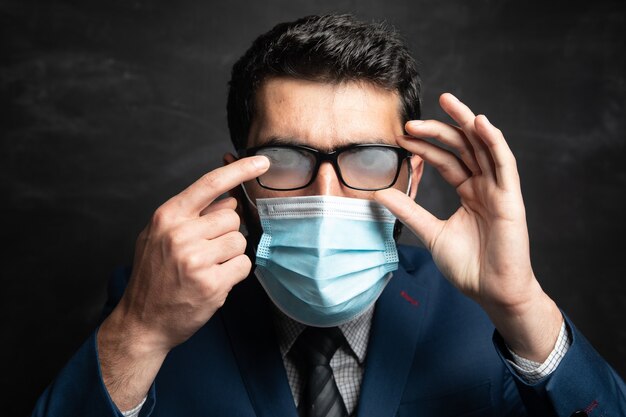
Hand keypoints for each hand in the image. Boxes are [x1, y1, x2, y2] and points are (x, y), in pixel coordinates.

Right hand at [97, 155, 268, 408]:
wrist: (142, 321)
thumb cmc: (153, 277)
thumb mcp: (158, 236)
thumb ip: (190, 215)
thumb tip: (229, 198)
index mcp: (168, 217)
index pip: (210, 184)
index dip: (239, 170)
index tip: (262, 162)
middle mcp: (181, 234)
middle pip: (232, 216)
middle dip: (226, 232)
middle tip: (206, 250)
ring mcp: (196, 259)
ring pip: (239, 241)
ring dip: (230, 254)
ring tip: (207, 267)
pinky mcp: (212, 283)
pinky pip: (243, 265)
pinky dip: (234, 273)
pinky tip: (214, 281)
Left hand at [375, 93, 561, 360]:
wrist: (491, 292)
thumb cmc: (468, 266)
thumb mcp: (431, 232)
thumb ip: (409, 210)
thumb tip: (379, 193)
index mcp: (469, 192)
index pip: (446, 160)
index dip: (425, 147)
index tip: (401, 138)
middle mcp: (485, 186)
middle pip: (463, 147)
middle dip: (440, 130)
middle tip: (412, 121)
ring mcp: (499, 190)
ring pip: (484, 147)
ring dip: (467, 122)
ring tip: (448, 101)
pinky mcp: (511, 198)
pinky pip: (505, 164)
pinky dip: (494, 142)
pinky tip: (480, 122)